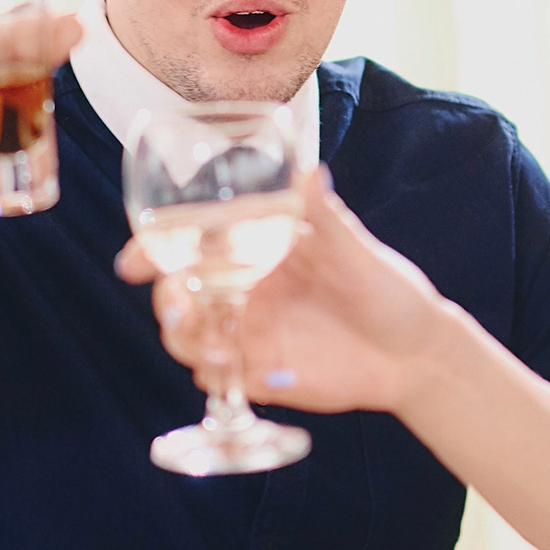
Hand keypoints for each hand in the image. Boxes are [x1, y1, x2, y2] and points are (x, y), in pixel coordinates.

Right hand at [116, 171, 453, 414]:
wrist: (417, 353)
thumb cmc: (388, 290)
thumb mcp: (355, 251)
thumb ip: (325, 215)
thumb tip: (308, 169)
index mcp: (255, 251)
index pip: (189, 245)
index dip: (152, 250)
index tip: (132, 261)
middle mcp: (243, 291)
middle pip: (178, 295)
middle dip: (166, 303)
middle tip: (179, 309)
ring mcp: (249, 335)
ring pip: (190, 339)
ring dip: (188, 343)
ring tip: (216, 349)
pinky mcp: (261, 375)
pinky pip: (220, 380)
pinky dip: (218, 378)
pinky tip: (239, 375)